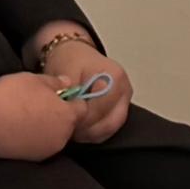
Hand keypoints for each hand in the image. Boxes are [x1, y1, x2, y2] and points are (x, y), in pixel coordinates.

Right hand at [0, 72, 78, 163]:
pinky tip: (20, 129)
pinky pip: (40, 146)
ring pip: (54, 136)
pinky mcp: (31, 160)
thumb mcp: (34, 80)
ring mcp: (47, 151)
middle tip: (40, 103)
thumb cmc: (12, 96)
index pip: (82, 108)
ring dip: (47, 128)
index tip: (60, 94)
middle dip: (60, 115)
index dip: (73, 99)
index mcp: (68, 116)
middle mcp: (62, 137)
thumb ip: (56, 82)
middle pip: (68, 124)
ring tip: (27, 116)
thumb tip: (68, 83)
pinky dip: (35, 138)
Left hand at [34, 30, 132, 146]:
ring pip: (111, 128)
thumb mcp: (65, 72)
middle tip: (68, 129)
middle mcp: (125, 89)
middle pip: (110, 122)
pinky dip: (94, 132)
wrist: (76, 55)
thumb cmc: (71, 61)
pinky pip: (109, 128)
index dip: (81, 119)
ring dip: (90, 133)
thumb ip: (70, 93)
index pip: (100, 109)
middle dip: (87, 130)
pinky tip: (81, 127)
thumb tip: (71, 112)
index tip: (64, 122)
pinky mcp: (121, 108)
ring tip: (73, 127)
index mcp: (114, 77)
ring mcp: (125, 100)